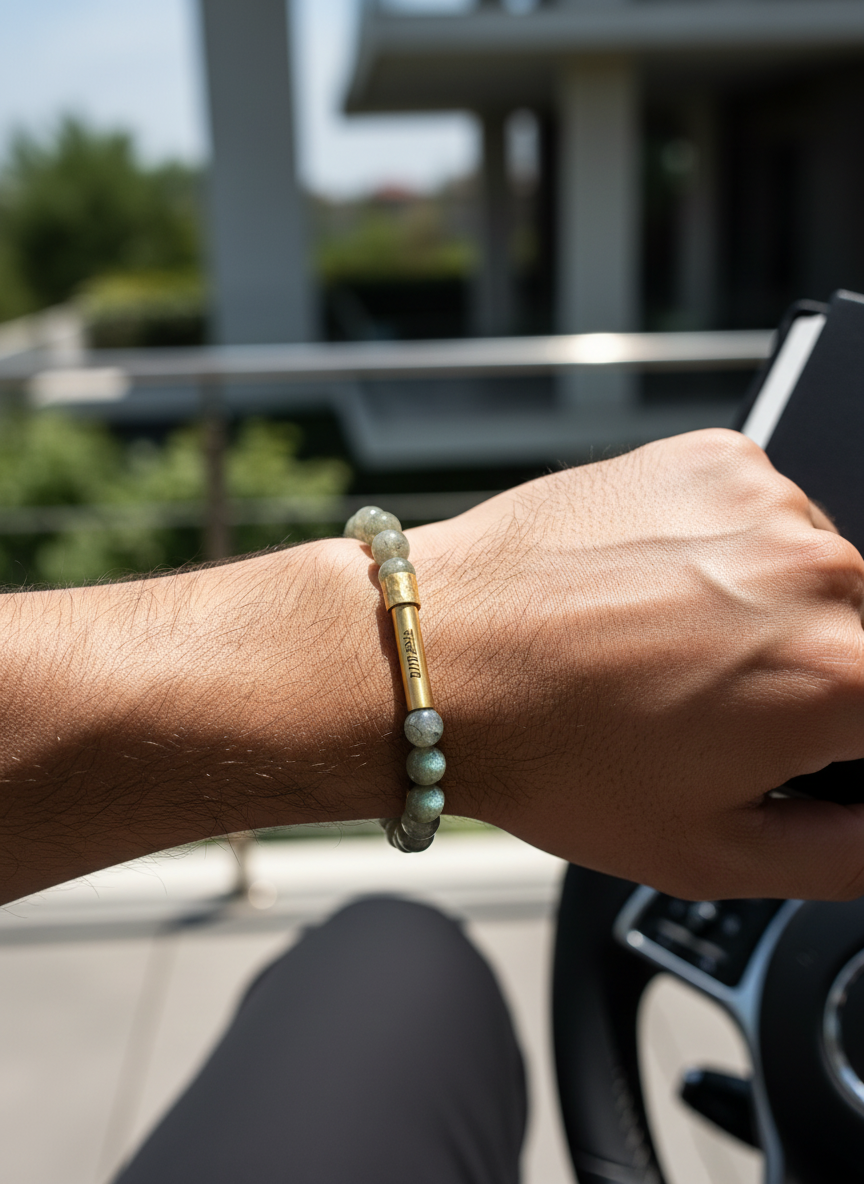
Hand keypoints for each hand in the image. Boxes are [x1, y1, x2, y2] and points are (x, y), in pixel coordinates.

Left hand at [407, 429, 863, 899]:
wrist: (445, 653)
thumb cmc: (553, 752)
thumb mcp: (713, 855)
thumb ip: (846, 851)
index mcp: (841, 676)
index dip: (843, 747)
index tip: (799, 749)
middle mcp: (820, 572)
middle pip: (861, 638)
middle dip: (808, 679)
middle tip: (708, 708)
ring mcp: (764, 502)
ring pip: (812, 573)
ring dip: (767, 610)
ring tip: (663, 646)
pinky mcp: (713, 458)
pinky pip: (758, 515)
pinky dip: (724, 552)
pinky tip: (651, 591)